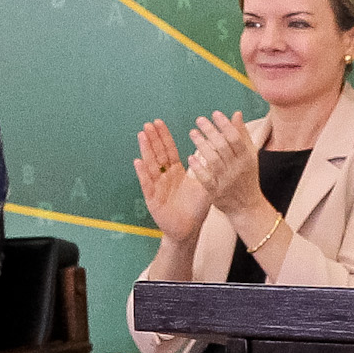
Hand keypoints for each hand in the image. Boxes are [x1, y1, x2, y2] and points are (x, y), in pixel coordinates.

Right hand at [133, 118, 212, 239]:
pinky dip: (142, 173)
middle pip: (158, 154)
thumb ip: (207, 169)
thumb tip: (215, 150)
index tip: (159, 122)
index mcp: (176, 172)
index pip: (169, 150)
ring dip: (146, 150)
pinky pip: (147, 184)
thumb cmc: (196, 209)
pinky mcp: (152, 199)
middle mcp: (164, 177)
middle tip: (148, 123)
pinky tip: (138, 161)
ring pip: (150, 165)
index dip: (164, 137)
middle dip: (153, 139)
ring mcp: (157, 187)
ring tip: (142, 135)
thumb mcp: (205, 186)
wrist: (188, 230)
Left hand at [187, 110, 265, 227]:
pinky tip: (190, 157)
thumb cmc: (247, 177)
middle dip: (211, 131)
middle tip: (199, 120)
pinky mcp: (216, 192)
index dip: (225, 125)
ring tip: (192, 133)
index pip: (236, 138)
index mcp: (247, 158)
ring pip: (213, 160)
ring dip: (202, 145)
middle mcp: (237, 168)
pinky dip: (198, 168)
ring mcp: (226, 181)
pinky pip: (206, 179)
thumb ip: (242, 134)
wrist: (247, 207)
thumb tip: (236, 114)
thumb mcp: (250, 156)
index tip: (215, 114)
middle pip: (223, 147)